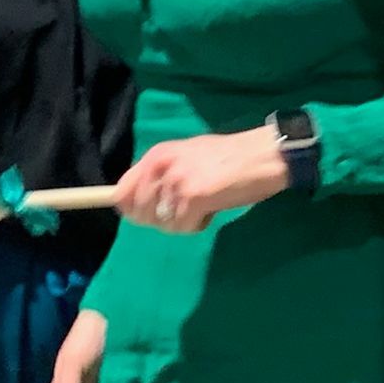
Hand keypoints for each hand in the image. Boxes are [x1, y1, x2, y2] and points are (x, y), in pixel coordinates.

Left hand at [114, 126, 291, 232]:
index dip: (131, 209)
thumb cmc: (228, 158)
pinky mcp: (193, 197)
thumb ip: (160, 176)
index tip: (146, 216)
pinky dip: (198, 225)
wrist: (261, 156)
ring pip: (163, 223)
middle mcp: (161, 167)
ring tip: (202, 206)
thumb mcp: (186, 158)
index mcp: (156, 155)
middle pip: (140, 212)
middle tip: (184, 211)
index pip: (122, 191)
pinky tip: (212, 210)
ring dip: (182, 222)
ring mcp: (176, 182)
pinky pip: (184, 226)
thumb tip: (132, 202)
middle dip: (160, 219)